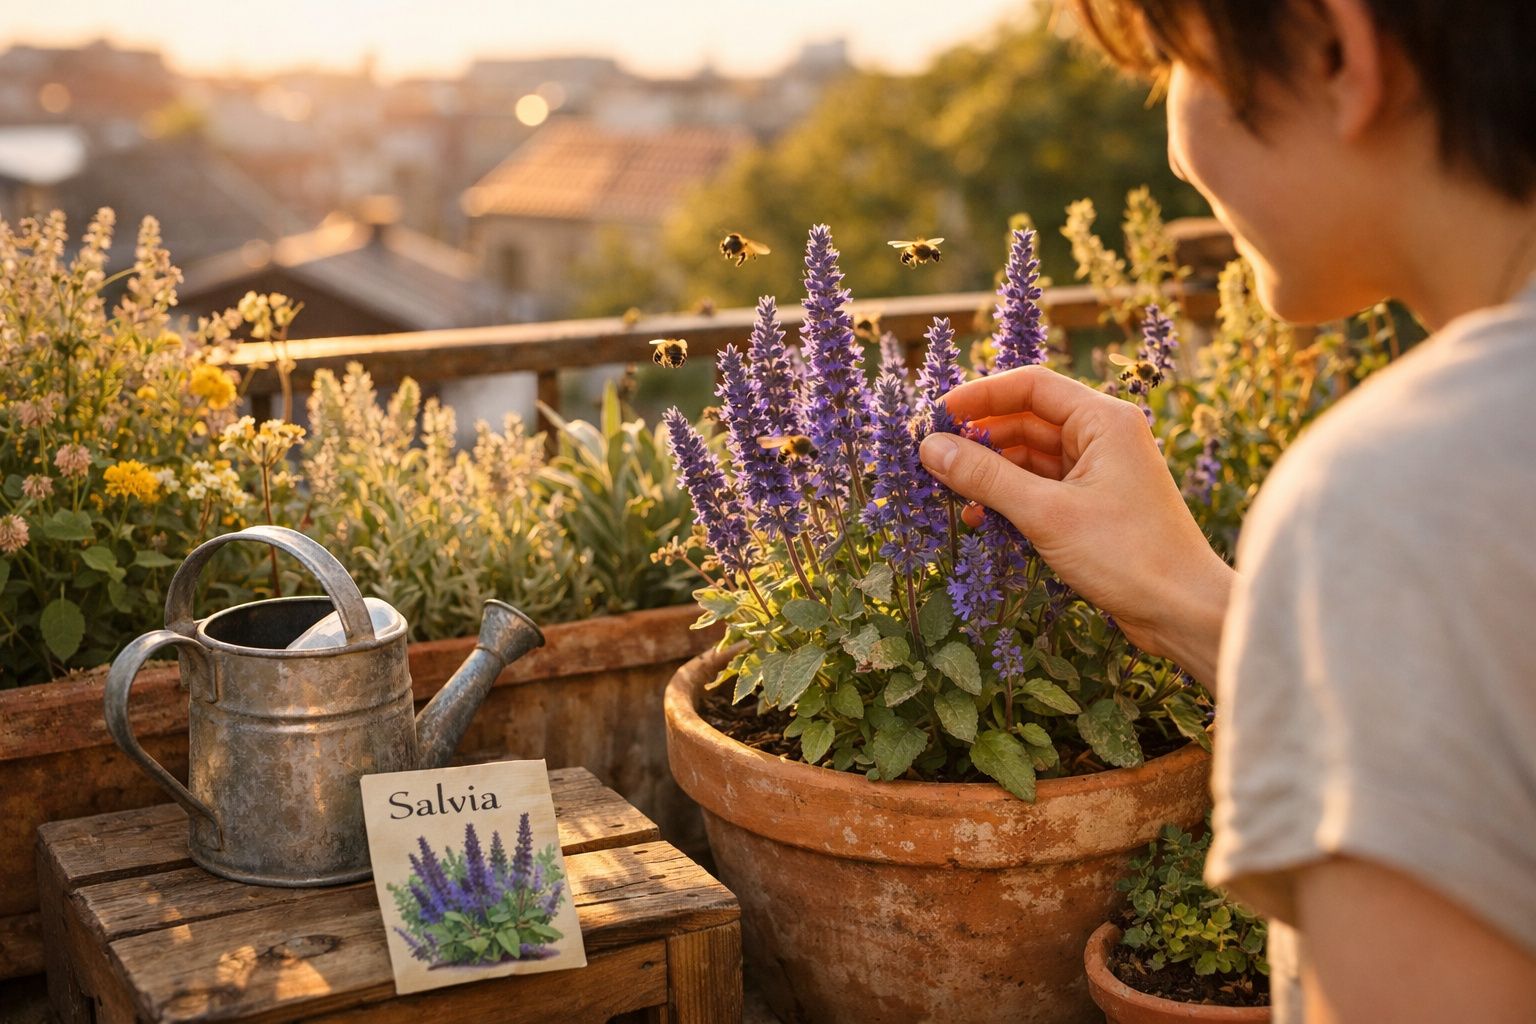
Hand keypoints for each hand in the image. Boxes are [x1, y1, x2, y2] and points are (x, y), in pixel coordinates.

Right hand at [918, 365, 1232, 685]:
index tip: (935, 416)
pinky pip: (1040, 487)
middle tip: (930, 458)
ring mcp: (1099, 472)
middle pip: (1026, 420)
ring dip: (989, 472)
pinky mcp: (1093, 505)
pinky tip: (979, 517)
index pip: (1030, 385)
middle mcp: (1102, 437)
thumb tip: (930, 448)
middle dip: (978, 438)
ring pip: (1029, 457)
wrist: (1182, 611)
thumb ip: (985, 477)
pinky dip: (1009, 497)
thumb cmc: (1129, 555)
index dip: (979, 396)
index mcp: (1103, 420)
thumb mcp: (1046, 513)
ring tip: (948, 492)